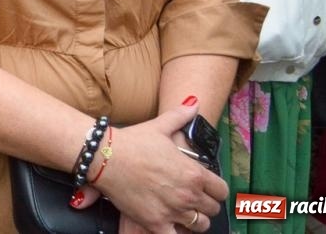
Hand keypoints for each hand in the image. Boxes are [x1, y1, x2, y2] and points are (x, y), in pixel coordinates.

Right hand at [73, 101, 225, 231]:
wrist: (104, 157)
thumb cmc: (132, 141)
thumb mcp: (159, 126)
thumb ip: (181, 116)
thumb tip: (194, 103)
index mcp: (194, 172)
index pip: (221, 190)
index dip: (216, 190)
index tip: (208, 189)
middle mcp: (187, 194)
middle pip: (212, 210)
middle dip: (204, 204)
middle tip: (192, 199)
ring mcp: (173, 210)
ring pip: (200, 226)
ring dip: (194, 220)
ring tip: (182, 213)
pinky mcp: (155, 223)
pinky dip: (176, 232)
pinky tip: (170, 224)